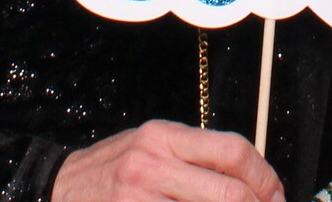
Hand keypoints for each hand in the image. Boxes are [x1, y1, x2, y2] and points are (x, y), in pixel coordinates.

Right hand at [53, 121, 283, 201]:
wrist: (56, 189)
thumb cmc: (110, 170)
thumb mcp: (150, 146)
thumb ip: (194, 156)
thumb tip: (248, 178)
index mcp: (162, 136)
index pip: (232, 151)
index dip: (264, 177)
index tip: (276, 195)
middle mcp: (151, 164)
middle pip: (228, 192)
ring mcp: (139, 198)